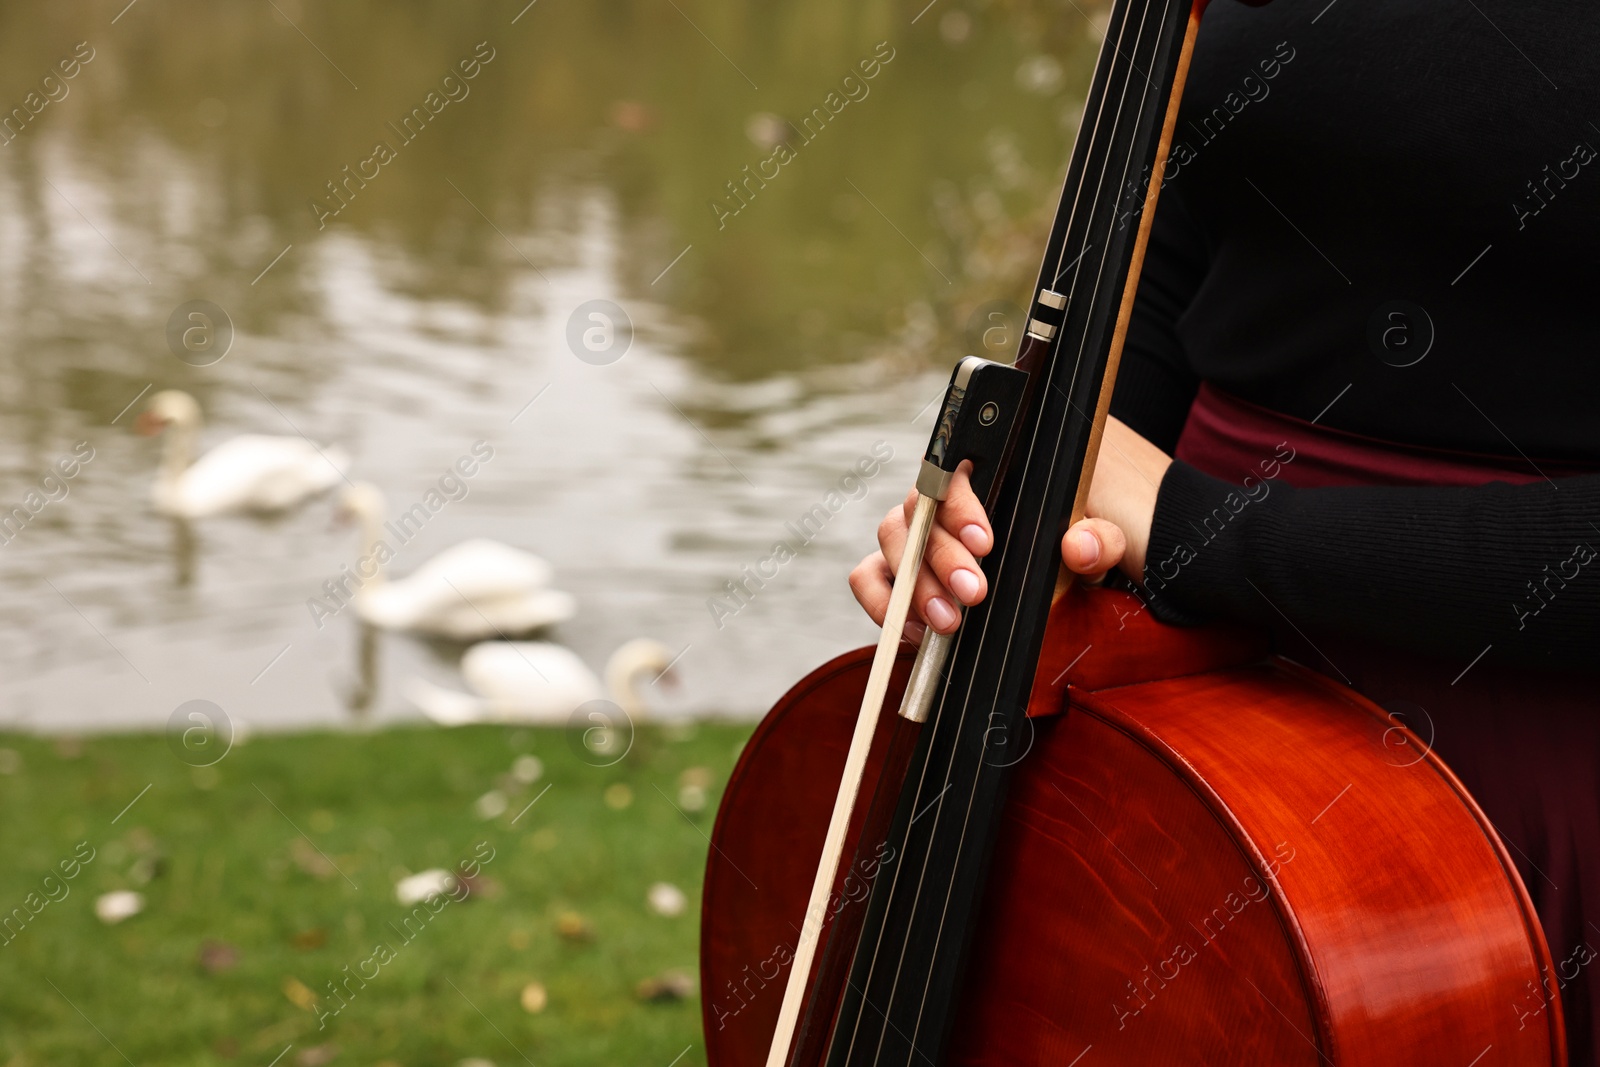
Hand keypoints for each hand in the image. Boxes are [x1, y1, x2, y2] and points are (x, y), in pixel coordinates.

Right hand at [848, 416, 1171, 637]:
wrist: (1121, 545)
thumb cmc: (1111, 520)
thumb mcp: (1120, 525)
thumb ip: (1102, 535)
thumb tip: (1078, 547)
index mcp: (998, 469)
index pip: (955, 470)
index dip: (959, 504)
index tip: (985, 543)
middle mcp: (953, 497)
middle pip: (919, 511)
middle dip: (940, 557)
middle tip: (973, 594)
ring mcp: (928, 534)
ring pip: (892, 542)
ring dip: (913, 585)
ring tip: (948, 623)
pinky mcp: (912, 572)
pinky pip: (876, 577)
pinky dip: (885, 604)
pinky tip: (918, 633)